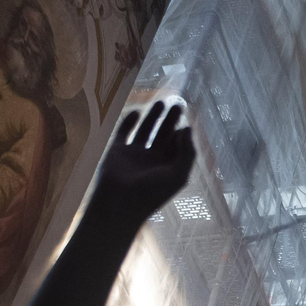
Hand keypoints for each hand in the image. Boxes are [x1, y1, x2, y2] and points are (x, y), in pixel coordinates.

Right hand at [91, 102, 195, 222]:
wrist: (119, 203)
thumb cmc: (152, 193)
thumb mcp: (178, 175)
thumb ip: (187, 153)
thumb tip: (187, 128)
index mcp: (168, 168)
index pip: (178, 147)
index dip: (183, 134)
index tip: (186, 123)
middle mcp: (152, 160)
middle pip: (164, 135)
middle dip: (171, 121)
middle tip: (178, 104)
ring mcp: (134, 155)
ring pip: (145, 131)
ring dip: (153, 117)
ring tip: (161, 102)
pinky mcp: (117, 151)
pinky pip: (124, 133)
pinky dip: (130, 122)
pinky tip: (138, 111)